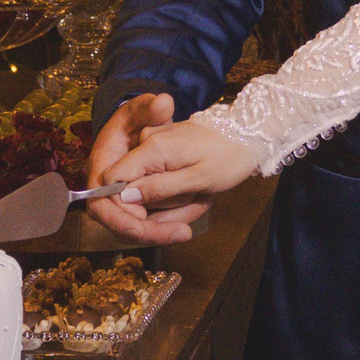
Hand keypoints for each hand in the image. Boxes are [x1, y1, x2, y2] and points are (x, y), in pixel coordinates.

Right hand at [96, 109, 260, 241]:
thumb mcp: (198, 178)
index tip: (149, 220)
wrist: (247, 135)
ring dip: (168, 208)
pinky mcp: (160, 156)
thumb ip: (159, 187)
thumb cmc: (229, 157)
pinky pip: (156, 186)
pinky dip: (173, 199)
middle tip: (186, 223)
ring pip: (143, 193)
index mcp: (152, 148)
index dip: (123, 207)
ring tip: (199, 204)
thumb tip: (125, 197)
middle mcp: (146, 145)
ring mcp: (152, 150)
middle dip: (153, 214)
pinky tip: (196, 198)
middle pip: (127, 192)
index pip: (113, 180)